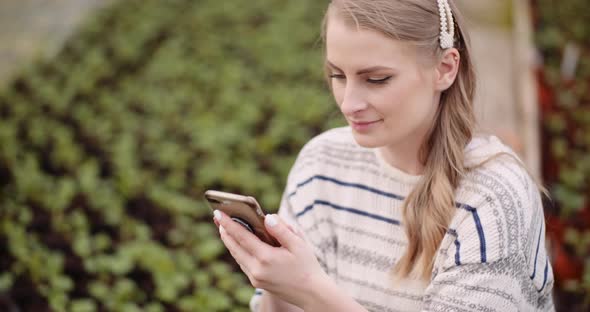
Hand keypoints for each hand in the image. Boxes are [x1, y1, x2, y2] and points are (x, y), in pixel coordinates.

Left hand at [213, 210, 327, 307]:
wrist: (312, 293)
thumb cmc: (307, 265)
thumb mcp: (298, 244)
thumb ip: (281, 229)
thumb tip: (267, 217)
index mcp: (266, 257)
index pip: (242, 236)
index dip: (228, 223)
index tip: (218, 213)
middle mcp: (257, 269)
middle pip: (234, 247)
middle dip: (225, 231)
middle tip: (217, 217)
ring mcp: (255, 278)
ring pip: (237, 256)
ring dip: (230, 242)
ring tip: (225, 229)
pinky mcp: (257, 282)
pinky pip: (244, 264)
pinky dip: (239, 252)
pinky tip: (239, 244)